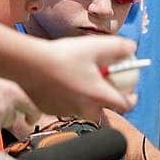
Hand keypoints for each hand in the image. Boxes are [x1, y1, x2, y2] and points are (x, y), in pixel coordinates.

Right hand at [21, 35, 136, 120]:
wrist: (27, 63)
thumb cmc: (63, 55)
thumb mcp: (96, 46)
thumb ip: (118, 47)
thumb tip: (132, 49)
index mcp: (99, 96)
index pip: (125, 106)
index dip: (131, 100)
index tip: (131, 93)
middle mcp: (85, 109)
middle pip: (102, 112)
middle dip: (106, 103)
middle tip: (102, 89)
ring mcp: (66, 111)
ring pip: (81, 109)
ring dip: (84, 99)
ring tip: (78, 80)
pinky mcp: (49, 110)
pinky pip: (62, 105)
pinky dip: (65, 97)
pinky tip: (58, 81)